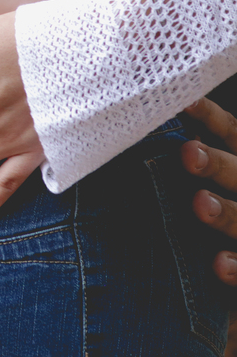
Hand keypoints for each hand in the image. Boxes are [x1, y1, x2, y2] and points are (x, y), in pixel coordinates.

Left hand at [180, 97, 236, 285]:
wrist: (234, 253)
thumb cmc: (213, 202)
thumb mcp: (210, 171)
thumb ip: (189, 151)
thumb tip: (137, 120)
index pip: (230, 131)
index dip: (209, 116)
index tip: (182, 101)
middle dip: (218, 163)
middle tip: (189, 152)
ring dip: (226, 212)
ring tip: (200, 204)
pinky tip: (218, 264)